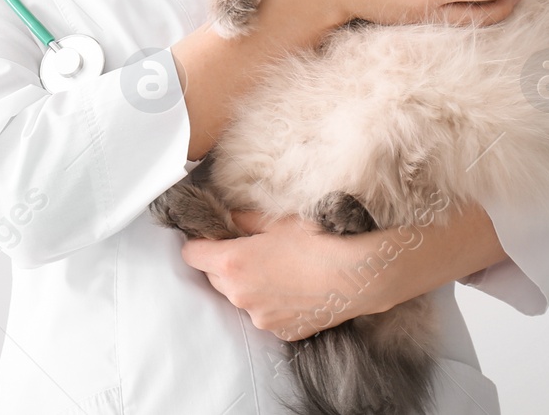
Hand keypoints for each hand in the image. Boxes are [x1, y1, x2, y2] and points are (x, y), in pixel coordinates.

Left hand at [180, 209, 392, 341]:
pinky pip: (264, 314)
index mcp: (231, 263)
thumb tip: (230, 217)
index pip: (191, 254)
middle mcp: (239, 294)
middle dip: (223, 263)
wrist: (356, 276)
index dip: (200, 243)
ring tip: (278, 270)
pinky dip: (271, 303)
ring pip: (239, 297)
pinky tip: (293, 288)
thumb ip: (244, 219)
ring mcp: (259, 317)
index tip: (213, 237)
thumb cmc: (317, 242)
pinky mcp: (280, 331)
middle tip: (250, 250)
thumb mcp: (276, 221)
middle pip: (213, 277)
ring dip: (248, 285)